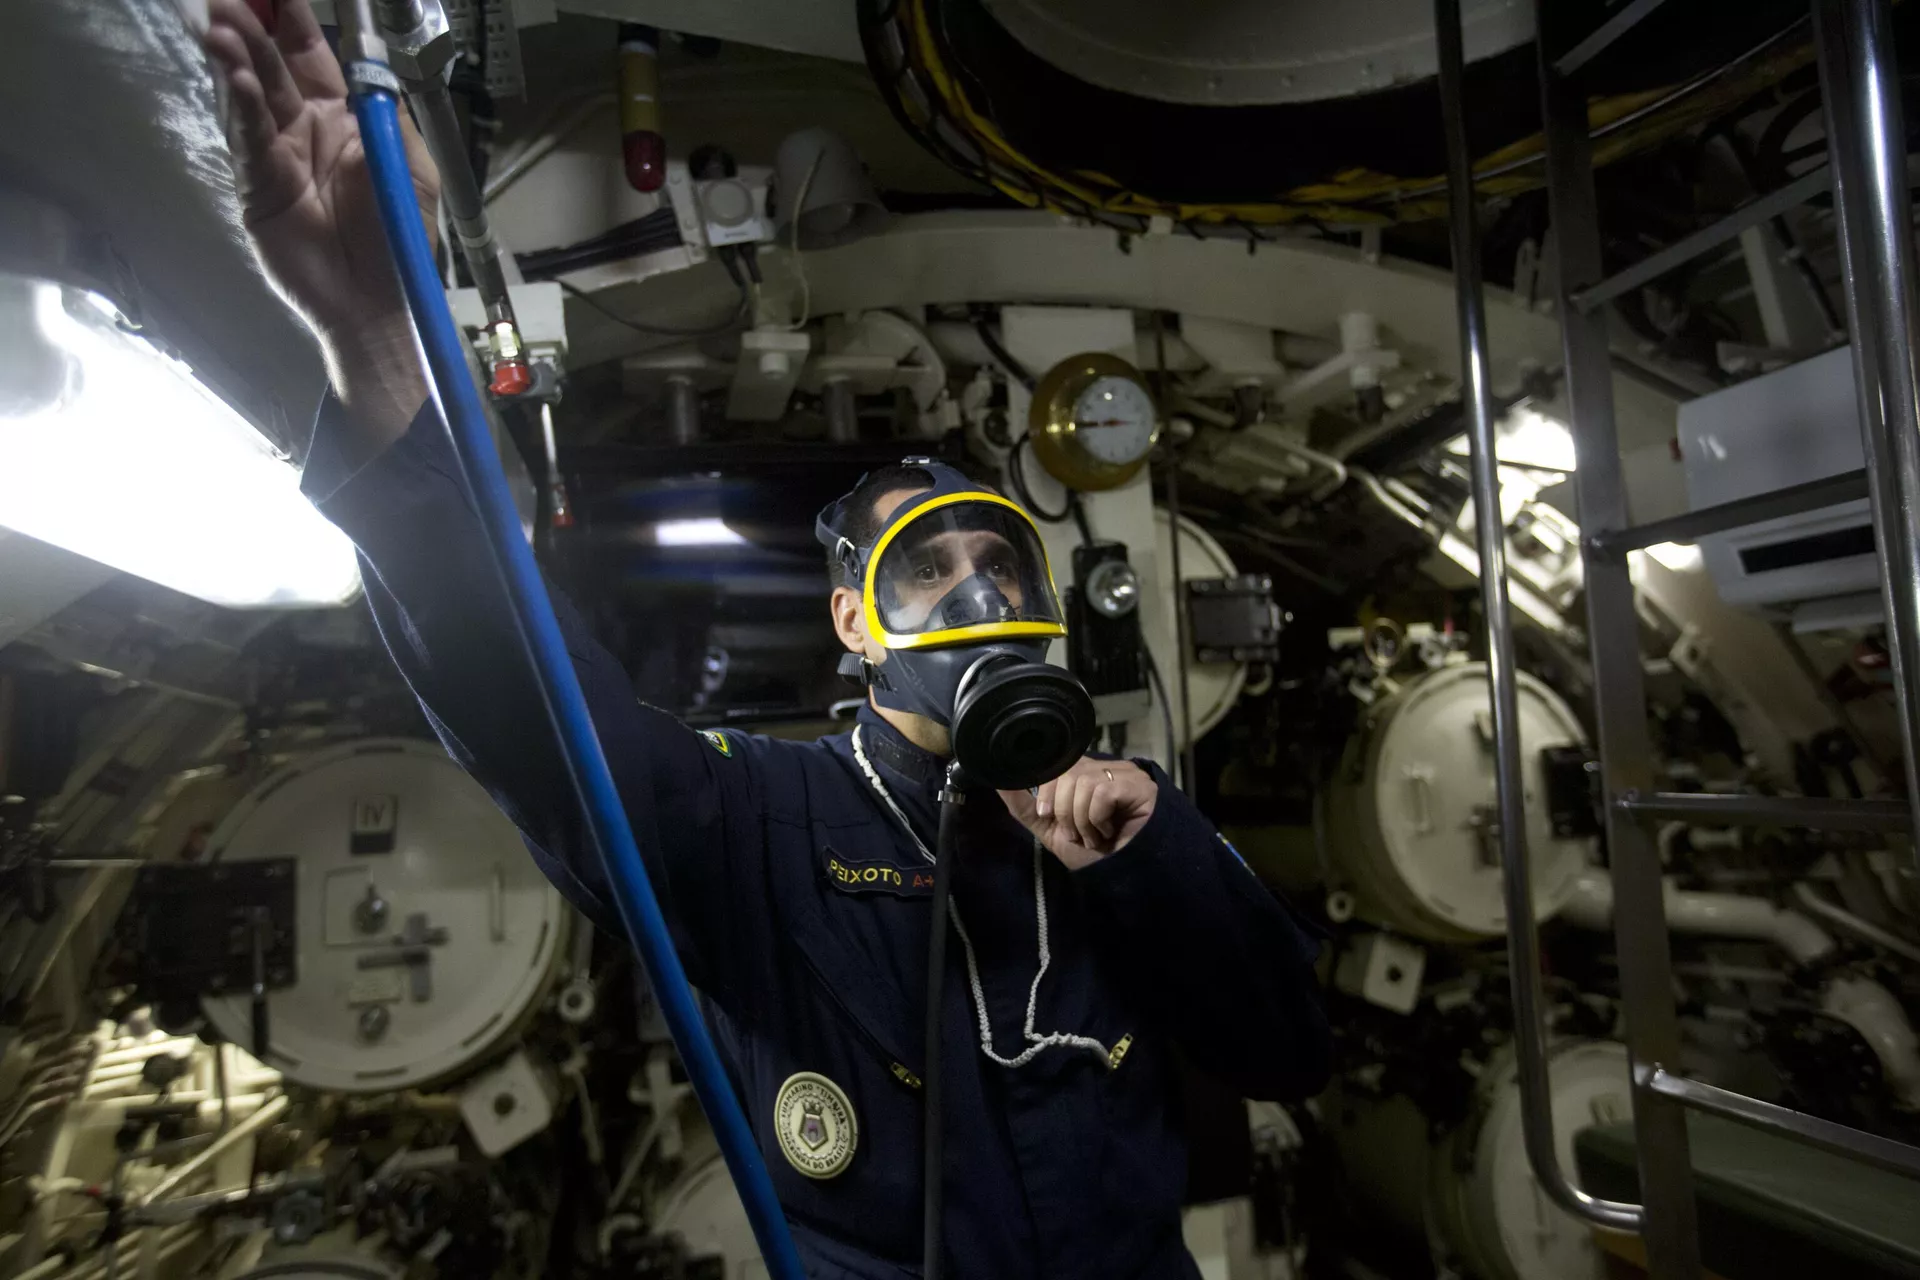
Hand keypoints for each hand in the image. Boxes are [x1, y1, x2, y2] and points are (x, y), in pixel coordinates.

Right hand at [203, 0, 438, 453]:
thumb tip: (368, 64)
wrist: (380, 301)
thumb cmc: (398, 236)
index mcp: (342, 116)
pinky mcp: (257, 187)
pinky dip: (242, 107)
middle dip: (252, 27)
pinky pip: (249, 139)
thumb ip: (386, 113)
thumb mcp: (409, 165)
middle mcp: (303, 127)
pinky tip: (237, 77)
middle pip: (272, 65)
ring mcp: (276, 155)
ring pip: (252, 95)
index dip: (291, 18)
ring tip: (220, 23)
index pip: (310, 53)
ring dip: (237, 57)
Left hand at [999, 758, 1156, 870]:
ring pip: (1084, 782)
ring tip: (1094, 837)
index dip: (1046, 790)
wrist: (1121, 876)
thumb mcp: (1051, 829)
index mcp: (1085, 774)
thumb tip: (1001, 781)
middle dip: (1063, 810)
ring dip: (1081, 819)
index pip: (1057, 765)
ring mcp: (1125, 775)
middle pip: (1068, 772)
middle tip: (1077, 834)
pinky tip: (1108, 832)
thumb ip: (1026, 805)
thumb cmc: (1091, 854)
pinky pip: (1103, 792)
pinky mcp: (1140, 787)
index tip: (1047, 816)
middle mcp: (1106, 769)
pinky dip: (1097, 818)